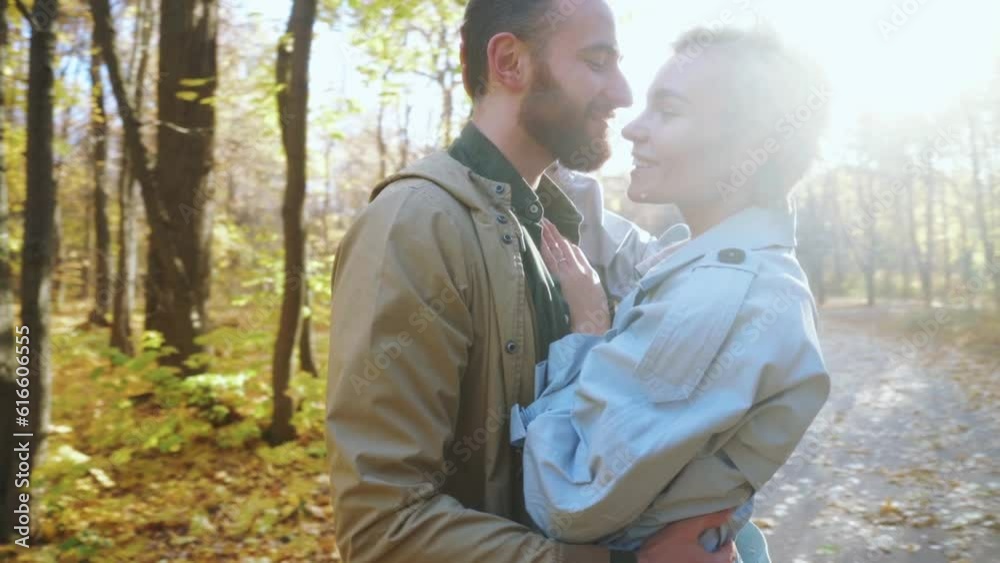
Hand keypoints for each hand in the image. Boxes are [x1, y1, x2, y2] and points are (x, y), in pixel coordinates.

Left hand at [540, 219, 609, 334]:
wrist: (593, 322)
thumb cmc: (596, 312)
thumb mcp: (596, 291)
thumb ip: (588, 278)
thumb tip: (579, 270)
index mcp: (590, 272)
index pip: (577, 252)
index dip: (566, 243)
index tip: (559, 236)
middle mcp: (580, 269)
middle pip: (565, 247)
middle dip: (555, 233)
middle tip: (546, 221)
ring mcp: (570, 273)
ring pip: (557, 250)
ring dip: (549, 237)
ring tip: (542, 225)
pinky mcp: (562, 279)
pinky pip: (552, 261)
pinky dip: (547, 250)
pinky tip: (541, 242)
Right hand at [638, 510, 737, 562]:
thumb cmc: (665, 547)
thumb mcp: (687, 528)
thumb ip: (710, 519)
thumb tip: (729, 511)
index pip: (729, 553)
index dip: (728, 541)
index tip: (722, 532)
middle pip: (723, 562)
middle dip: (722, 553)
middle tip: (716, 541)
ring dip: (712, 558)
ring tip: (704, 548)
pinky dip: (701, 560)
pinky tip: (691, 556)